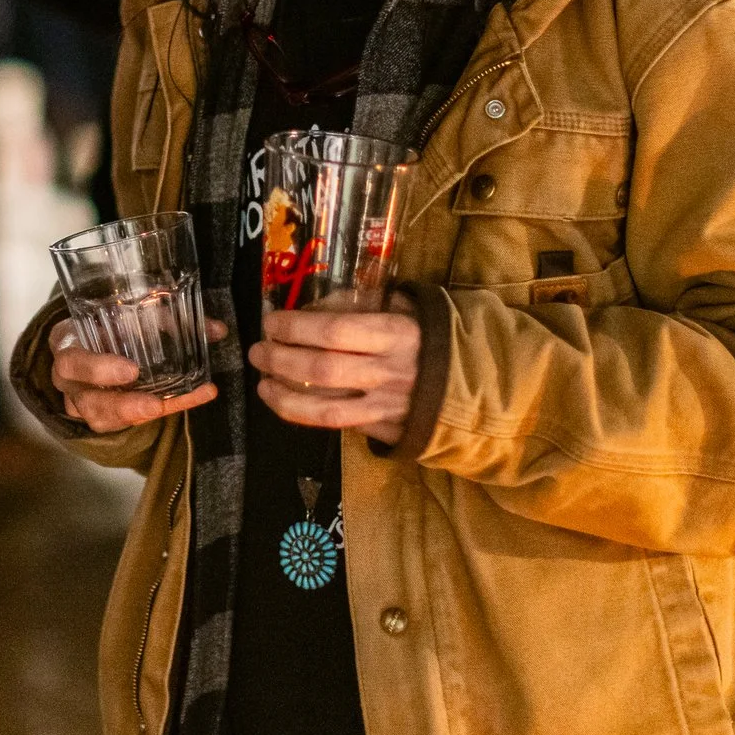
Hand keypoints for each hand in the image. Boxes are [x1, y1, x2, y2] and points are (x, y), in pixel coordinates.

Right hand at [49, 318, 217, 434]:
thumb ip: (166, 319)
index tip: (132, 371)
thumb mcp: (125, 314)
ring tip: (171, 407)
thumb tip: (217, 330)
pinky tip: (191, 400)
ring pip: (102, 418)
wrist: (89, 342)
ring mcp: (83, 402)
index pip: (71, 360)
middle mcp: (70, 379)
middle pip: (87, 400)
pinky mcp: (102, 416)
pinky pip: (126, 423)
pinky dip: (162, 411)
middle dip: (122, 403)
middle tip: (155, 404)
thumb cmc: (104, 325)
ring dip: (139, 414)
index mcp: (66, 344)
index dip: (97, 369)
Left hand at [253, 306, 418, 444]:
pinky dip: (305, 416)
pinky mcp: (384, 431)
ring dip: (284, 397)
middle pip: (322, 370)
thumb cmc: (433, 336)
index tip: (272, 322)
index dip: (296, 328)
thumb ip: (364, 303)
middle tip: (258, 351)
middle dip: (281, 360)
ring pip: (326, 409)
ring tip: (262, 383)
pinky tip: (285, 402)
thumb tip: (313, 304)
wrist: (477, 385)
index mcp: (396, 335)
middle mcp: (389, 373)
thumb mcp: (408, 307)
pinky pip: (338, 424)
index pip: (335, 332)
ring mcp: (386, 407)